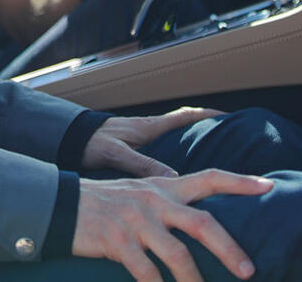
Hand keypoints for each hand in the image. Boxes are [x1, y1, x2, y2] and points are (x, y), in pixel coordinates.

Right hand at [73, 171, 271, 281]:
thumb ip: (167, 202)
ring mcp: (136, 221)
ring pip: (178, 255)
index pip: (209, 178)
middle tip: (248, 271)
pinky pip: (147, 273)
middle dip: (229, 249)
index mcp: (163, 186)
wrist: (61, 204)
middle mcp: (154, 200)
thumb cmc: (104, 203)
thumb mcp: (139, 192)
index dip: (240, 181)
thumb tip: (198, 221)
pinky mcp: (118, 242)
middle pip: (203, 222)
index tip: (268, 186)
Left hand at [82, 107, 224, 177]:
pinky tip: (179, 185)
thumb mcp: (116, 153)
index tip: (230, 118)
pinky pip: (162, 157)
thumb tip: (173, 177)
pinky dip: (174, 166)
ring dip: (192, 153)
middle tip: (232, 149)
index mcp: (149, 128)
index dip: (208, 116)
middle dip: (208, 136)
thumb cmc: (89, 143)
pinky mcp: (134, 154)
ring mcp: (143, 144)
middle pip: (186, 131)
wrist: (68, 142)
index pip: (185, 117)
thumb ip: (142, 164)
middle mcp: (149, 134)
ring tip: (213, 172)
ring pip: (175, 146)